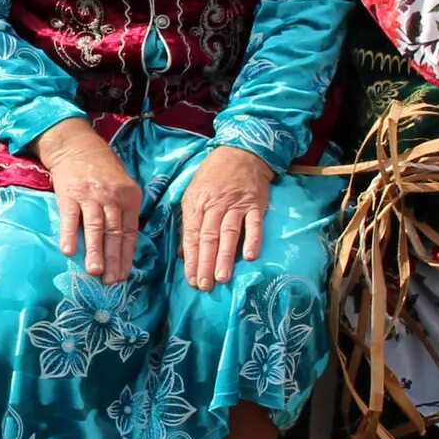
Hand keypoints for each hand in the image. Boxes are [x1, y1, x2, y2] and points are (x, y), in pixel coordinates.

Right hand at [35, 117, 142, 284]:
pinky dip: (69, 234)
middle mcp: (112, 196)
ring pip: (95, 227)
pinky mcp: (69, 193)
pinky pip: (70, 217)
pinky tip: (69, 251)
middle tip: (111, 281)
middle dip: (113, 259)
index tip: (124, 275)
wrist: (77, 145)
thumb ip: (125, 211)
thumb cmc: (102, 169)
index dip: (126, 255)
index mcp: (129, 196)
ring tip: (94, 272)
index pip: (130, 231)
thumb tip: (125, 245)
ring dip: (95, 251)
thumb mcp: (123, 185)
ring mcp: (90, 194)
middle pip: (114, 232)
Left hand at [177, 145, 273, 291]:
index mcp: (196, 204)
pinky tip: (250, 257)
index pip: (191, 235)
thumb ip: (188, 223)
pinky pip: (254, 224)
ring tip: (222, 277)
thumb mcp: (193, 195)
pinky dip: (253, 240)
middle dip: (205, 263)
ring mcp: (236, 204)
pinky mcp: (255, 204)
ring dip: (225, 256)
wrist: (240, 153)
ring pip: (229, 233)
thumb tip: (183, 254)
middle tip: (204, 285)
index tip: (190, 279)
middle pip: (208, 237)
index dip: (191, 258)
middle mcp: (215, 205)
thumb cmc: (213, 177)